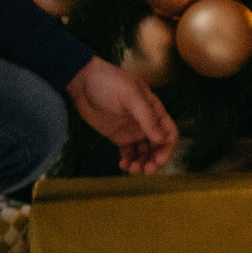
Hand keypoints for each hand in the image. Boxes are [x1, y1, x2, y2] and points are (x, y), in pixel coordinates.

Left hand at [67, 57, 179, 172]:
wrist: (82, 81)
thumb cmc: (110, 82)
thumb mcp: (130, 95)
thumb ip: (146, 117)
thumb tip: (161, 140)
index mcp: (154, 110)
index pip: (169, 132)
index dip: (167, 148)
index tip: (158, 159)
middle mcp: (146, 123)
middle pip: (158, 147)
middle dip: (155, 160)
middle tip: (145, 171)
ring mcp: (132, 131)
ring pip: (144, 153)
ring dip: (142, 163)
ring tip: (131, 169)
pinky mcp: (119, 137)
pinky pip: (129, 153)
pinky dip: (128, 161)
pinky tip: (122, 165)